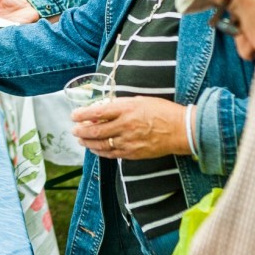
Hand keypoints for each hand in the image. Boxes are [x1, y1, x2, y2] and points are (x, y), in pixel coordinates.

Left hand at [72, 97, 190, 159]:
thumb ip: (120, 106)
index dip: (82, 115)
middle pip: (95, 131)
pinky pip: (111, 154)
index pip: (98, 112)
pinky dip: (100, 152)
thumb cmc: (162, 111)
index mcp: (126, 109)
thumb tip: (102, 110)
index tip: (73, 115)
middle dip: (81, 131)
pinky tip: (95, 149)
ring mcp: (128, 141)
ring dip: (87, 142)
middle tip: (74, 130)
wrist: (181, 130)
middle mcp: (125, 126)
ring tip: (81, 140)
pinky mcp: (133, 153)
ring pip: (101, 145)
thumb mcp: (139, 100)